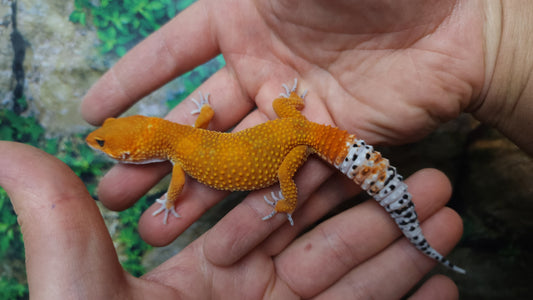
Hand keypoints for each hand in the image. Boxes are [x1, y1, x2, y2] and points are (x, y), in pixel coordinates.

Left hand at [0, 142, 460, 298]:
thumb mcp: (79, 292)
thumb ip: (57, 217)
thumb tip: (1, 147)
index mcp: (206, 277)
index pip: (271, 216)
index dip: (318, 183)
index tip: (355, 152)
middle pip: (325, 245)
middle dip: (379, 214)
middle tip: (428, 178)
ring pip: (357, 286)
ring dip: (403, 253)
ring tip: (445, 214)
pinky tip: (443, 284)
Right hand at [80, 0, 478, 243]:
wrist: (448, 27)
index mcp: (243, 20)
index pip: (172, 54)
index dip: (131, 83)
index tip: (92, 116)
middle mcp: (260, 66)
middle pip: (195, 118)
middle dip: (153, 155)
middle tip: (113, 191)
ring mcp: (289, 108)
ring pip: (231, 156)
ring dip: (193, 190)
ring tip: (153, 225)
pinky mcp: (321, 141)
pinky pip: (278, 173)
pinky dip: (249, 199)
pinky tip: (217, 228)